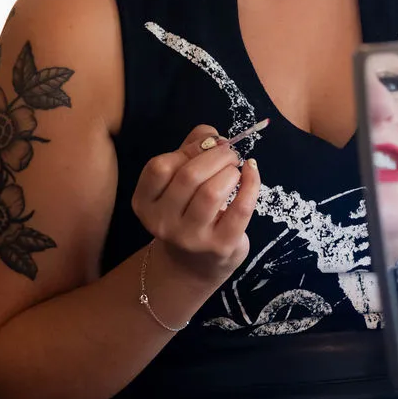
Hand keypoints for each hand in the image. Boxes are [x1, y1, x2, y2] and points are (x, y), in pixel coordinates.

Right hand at [131, 125, 259, 288]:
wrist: (195, 264)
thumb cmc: (187, 211)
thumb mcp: (178, 182)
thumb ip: (190, 150)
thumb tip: (212, 134)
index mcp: (145, 203)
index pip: (159, 167)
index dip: (188, 149)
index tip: (207, 145)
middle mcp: (162, 223)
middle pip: (189, 176)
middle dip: (216, 155)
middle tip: (230, 153)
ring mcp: (190, 238)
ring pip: (212, 192)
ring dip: (230, 170)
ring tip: (236, 168)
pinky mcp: (220, 246)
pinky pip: (240, 208)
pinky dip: (251, 183)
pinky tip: (252, 172)